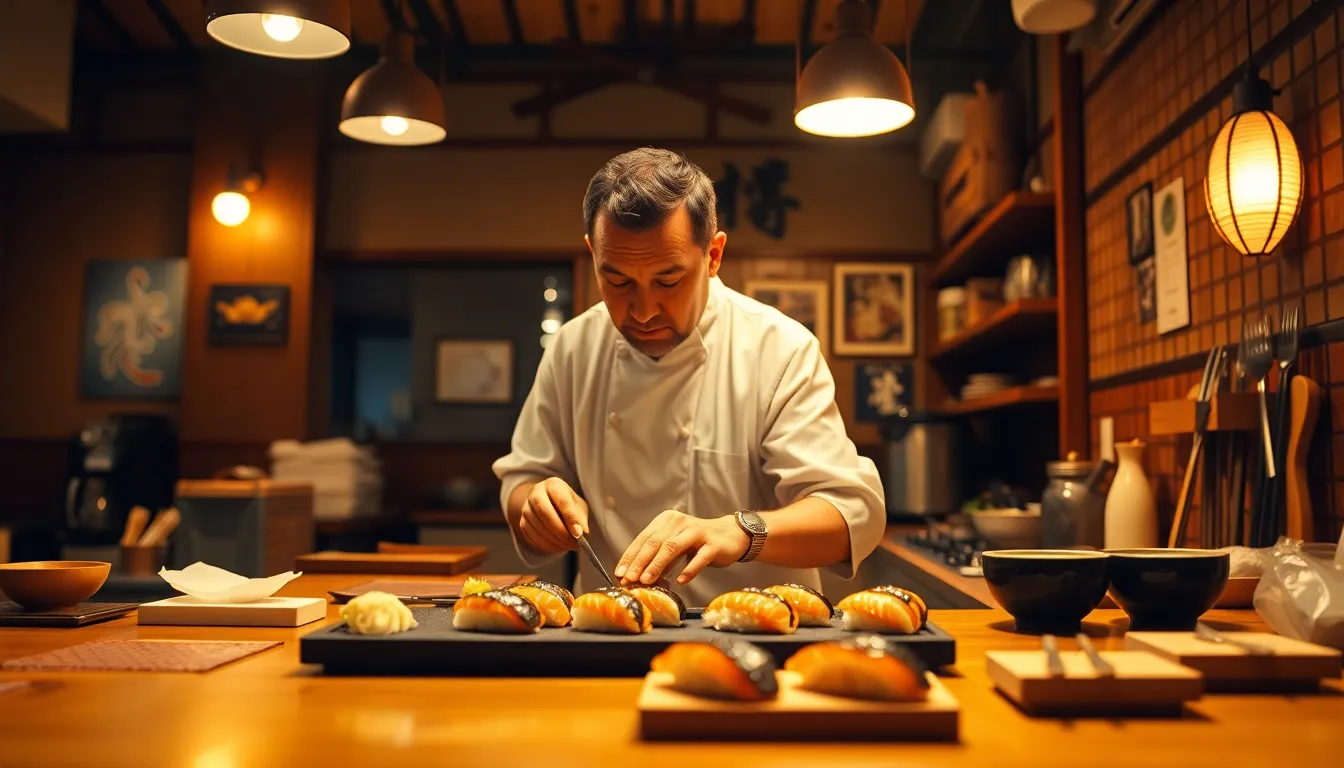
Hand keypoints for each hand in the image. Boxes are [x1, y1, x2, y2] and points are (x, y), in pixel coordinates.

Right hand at [518, 478, 588, 554]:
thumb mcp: (578, 505)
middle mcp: (536, 493)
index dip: (571, 518)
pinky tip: (557, 546)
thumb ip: (581, 517)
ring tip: (568, 545)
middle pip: (545, 513)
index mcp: (554, 485)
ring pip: (538, 526)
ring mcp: (526, 507)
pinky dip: (546, 544)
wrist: (547, 502)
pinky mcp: (522, 522)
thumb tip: (582, 532)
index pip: (562, 501)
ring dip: (554, 540)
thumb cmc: (566, 503)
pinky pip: (532, 536)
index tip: (579, 533)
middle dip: (561, 532)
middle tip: (573, 544)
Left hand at [615, 510, 749, 585]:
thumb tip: (637, 577)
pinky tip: (681, 581)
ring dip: (657, 565)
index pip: (644, 538)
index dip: (631, 556)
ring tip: (647, 581)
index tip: (620, 572)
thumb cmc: (698, 543)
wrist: (731, 535)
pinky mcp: (713, 544)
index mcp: (667, 520)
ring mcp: (697, 532)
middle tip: (629, 579)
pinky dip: (689, 570)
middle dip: (640, 562)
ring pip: (673, 547)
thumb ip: (659, 558)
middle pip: (655, 542)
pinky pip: (699, 557)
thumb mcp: (675, 546)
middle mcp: (680, 522)